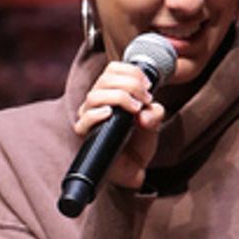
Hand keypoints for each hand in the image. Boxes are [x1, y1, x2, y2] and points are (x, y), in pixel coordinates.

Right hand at [73, 59, 166, 190]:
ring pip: (94, 95)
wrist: (134, 169)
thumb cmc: (139, 142)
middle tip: (145, 98)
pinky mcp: (86, 134)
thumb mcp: (153, 122)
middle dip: (129, 84)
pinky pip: (84, 119)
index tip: (147, 85)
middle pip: (105, 79)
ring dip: (119, 97)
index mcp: (111, 93)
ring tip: (135, 109)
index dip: (130, 71)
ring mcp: (89, 117)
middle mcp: (97, 102)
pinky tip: (109, 113)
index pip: (112, 69)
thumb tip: (144, 113)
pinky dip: (96, 113)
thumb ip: (154, 112)